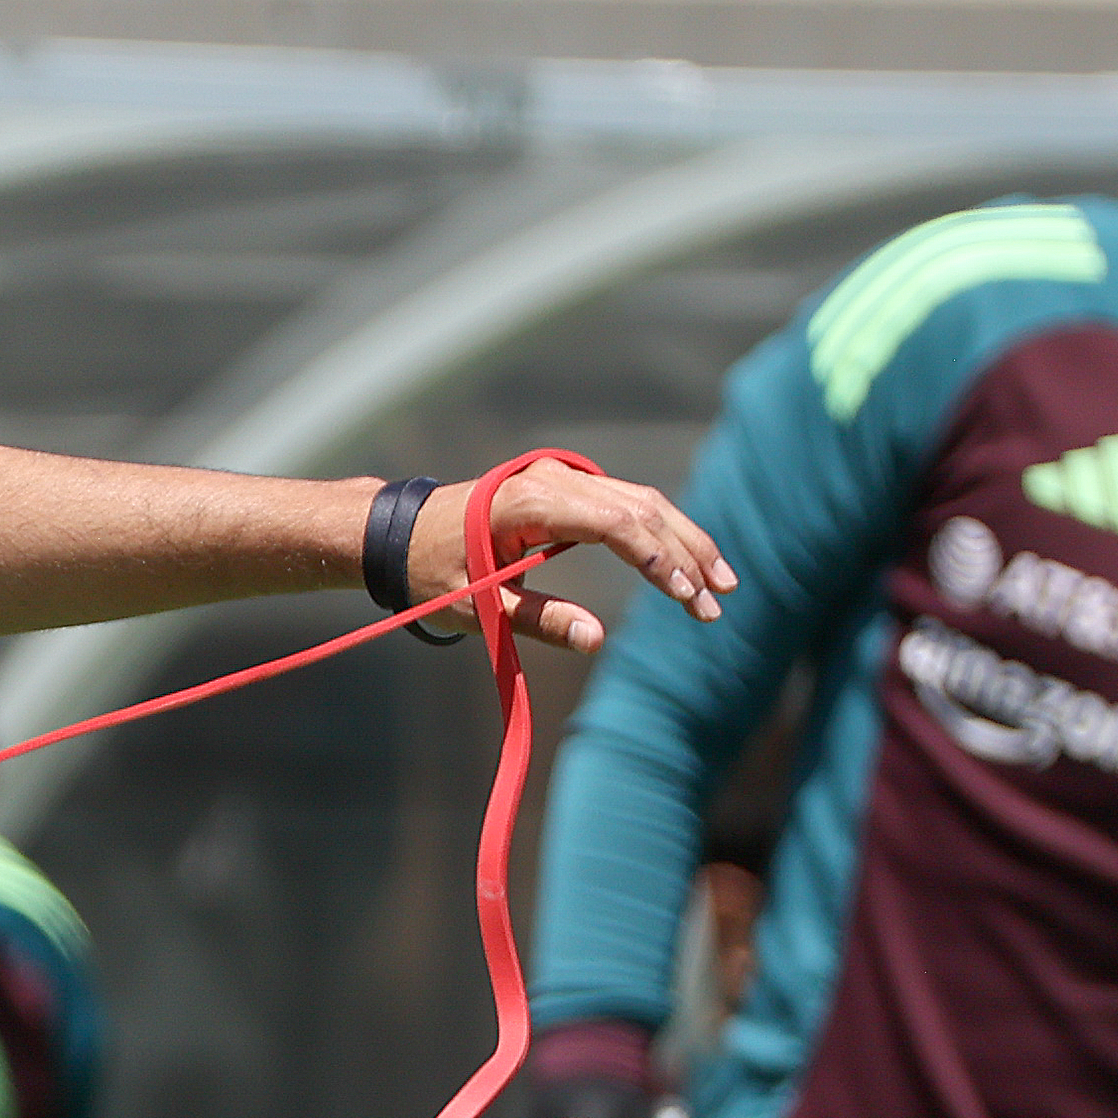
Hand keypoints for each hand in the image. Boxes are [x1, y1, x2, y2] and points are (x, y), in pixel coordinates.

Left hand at [407, 459, 735, 652]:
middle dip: (684, 553)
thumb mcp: (476, 605)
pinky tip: (686, 562)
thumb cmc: (430, 572)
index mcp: (528, 502)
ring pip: (640, 500)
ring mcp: (559, 477)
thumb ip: (538, 620)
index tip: (686, 597)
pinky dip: (659, 530)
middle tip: (717, 601)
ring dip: (682, 540)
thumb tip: (596, 639)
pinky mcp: (564, 487)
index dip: (657, 558)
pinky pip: (624, 501)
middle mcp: (551, 479)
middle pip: (640, 506)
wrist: (398, 533)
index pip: (614, 522)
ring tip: (719, 585)